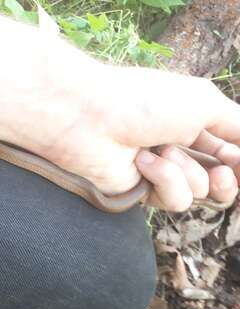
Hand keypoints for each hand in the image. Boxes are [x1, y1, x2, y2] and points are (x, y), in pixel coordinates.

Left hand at [19, 65, 239, 211]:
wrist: (90, 118)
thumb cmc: (145, 101)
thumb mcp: (204, 102)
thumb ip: (237, 125)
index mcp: (190, 120)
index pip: (227, 148)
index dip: (239, 160)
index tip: (237, 162)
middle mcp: (175, 146)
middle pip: (219, 178)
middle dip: (226, 178)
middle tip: (221, 173)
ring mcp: (157, 171)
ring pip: (199, 192)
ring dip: (187, 171)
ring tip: (161, 150)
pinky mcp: (140, 191)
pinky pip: (175, 200)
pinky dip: (165, 180)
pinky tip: (142, 162)